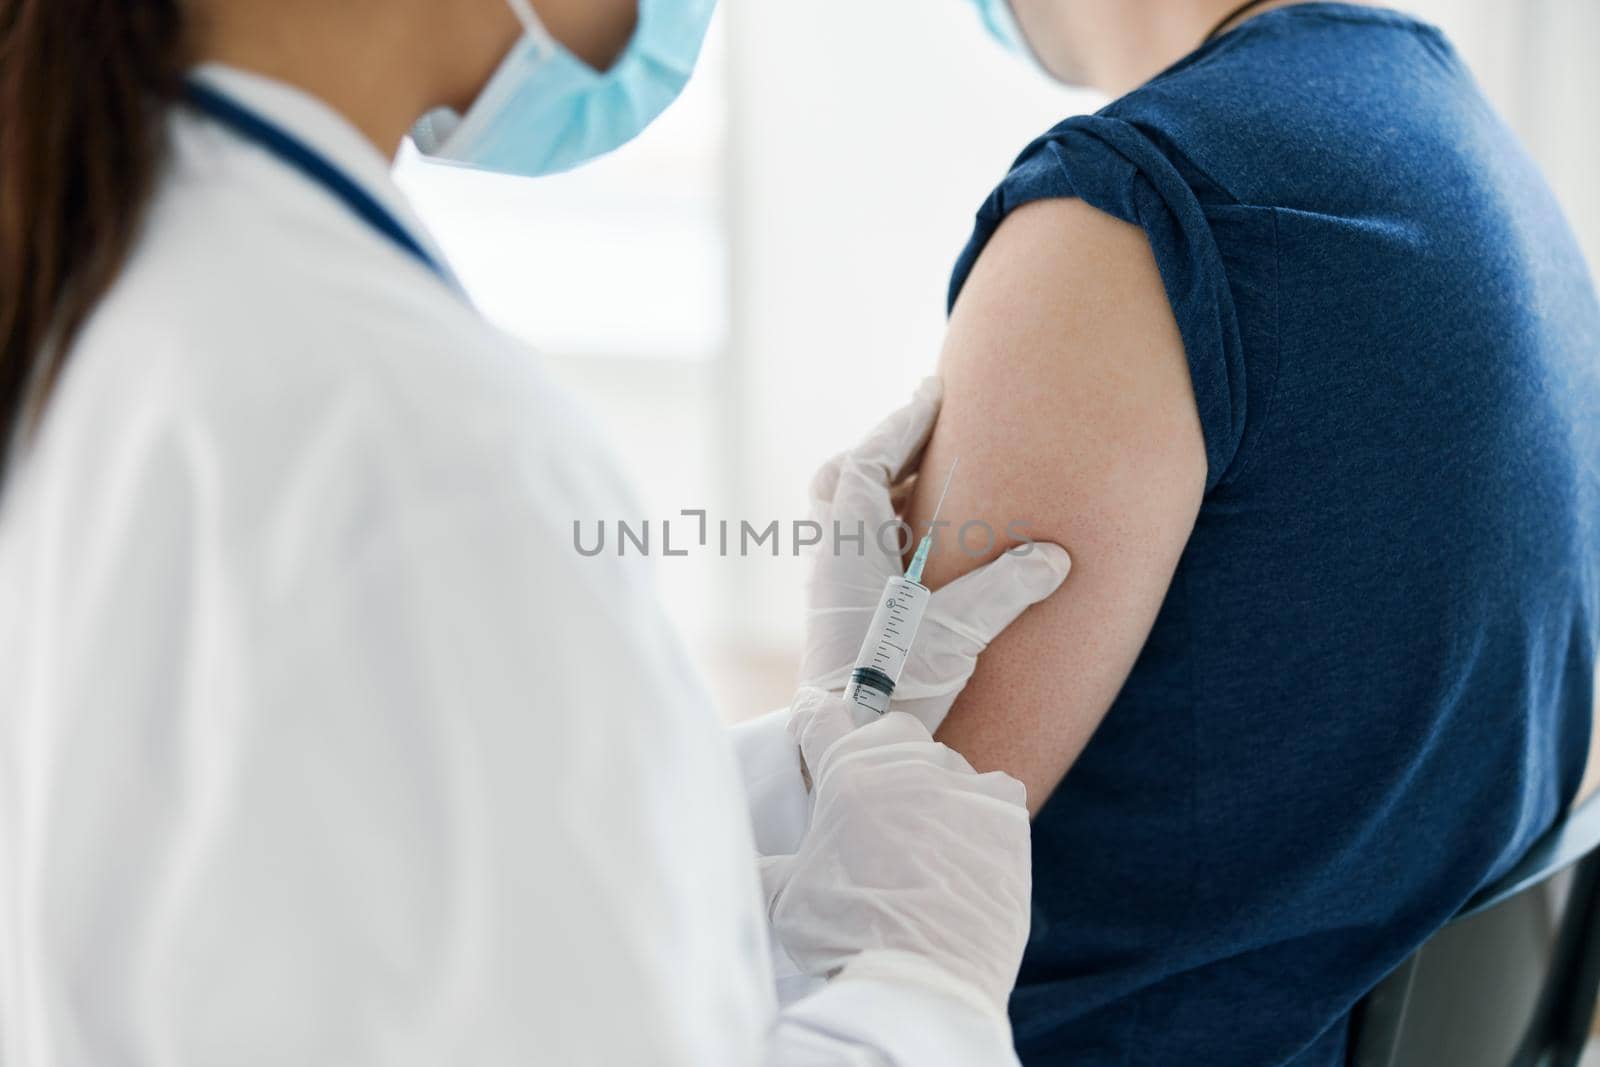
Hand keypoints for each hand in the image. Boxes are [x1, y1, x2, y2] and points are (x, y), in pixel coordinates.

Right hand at [760, 689, 1031, 1014]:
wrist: (924, 981)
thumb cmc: (847, 937)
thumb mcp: (783, 899)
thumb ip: (764, 863)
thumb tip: (740, 859)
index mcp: (845, 774)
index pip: (821, 715)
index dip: (811, 717)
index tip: (809, 720)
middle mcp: (904, 766)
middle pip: (890, 732)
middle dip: (877, 753)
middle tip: (871, 797)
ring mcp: (961, 785)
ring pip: (943, 764)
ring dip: (930, 789)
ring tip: (921, 839)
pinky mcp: (1005, 813)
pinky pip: (992, 794)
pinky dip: (978, 813)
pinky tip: (966, 847)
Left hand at [800, 377, 1070, 731]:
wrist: (852, 753)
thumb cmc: (893, 687)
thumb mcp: (960, 630)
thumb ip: (1009, 587)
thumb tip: (1054, 556)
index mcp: (848, 548)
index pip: (866, 461)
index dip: (901, 424)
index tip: (932, 394)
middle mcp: (830, 563)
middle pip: (840, 481)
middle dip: (881, 452)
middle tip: (923, 434)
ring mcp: (830, 593)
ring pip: (845, 519)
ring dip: (884, 493)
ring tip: (931, 486)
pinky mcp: (840, 622)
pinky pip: (857, 553)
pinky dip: (887, 532)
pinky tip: (927, 551)